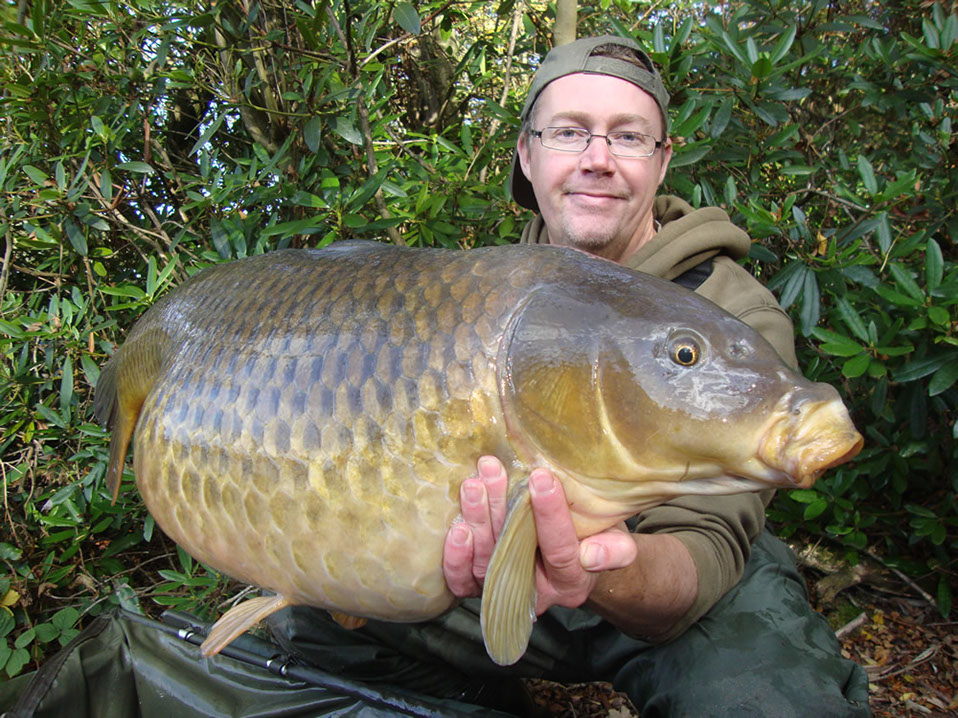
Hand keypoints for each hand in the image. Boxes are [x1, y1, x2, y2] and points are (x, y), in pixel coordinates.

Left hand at [442, 456, 637, 613]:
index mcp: (573, 581)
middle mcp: (537, 592)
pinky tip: (456, 526)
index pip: (561, 550)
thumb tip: (593, 555)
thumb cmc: (595, 537)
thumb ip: (616, 549)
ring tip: (474, 483)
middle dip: (500, 509)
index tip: (541, 477)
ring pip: (484, 564)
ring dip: (477, 520)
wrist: (576, 555)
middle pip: (513, 555)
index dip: (550, 515)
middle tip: (493, 471)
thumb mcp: (616, 539)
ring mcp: (506, 590)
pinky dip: (455, 557)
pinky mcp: (482, 585)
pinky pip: (463, 582)